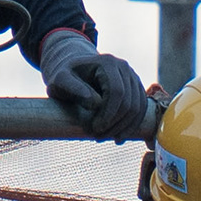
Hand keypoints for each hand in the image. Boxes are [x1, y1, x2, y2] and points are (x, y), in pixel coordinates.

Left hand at [39, 34, 155, 141]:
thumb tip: (95, 103)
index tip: (95, 129)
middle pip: (129, 102)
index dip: (108, 114)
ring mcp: (132, 77)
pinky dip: (131, 126)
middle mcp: (124, 68)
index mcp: (107, 63)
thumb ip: (73, 89)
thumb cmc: (66, 76)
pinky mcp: (135, 88)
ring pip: (137, 108)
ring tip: (105, 137)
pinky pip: (140, 110)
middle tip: (97, 137)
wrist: (75, 70)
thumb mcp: (60, 80)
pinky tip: (118, 137)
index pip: (117, 92)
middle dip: (115, 124)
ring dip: (123, 128)